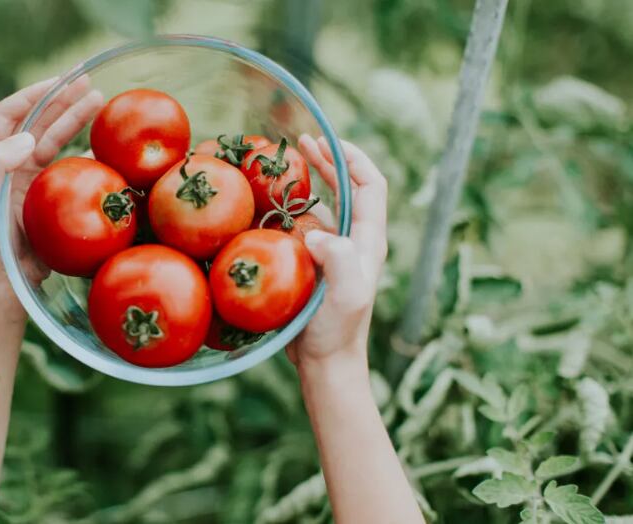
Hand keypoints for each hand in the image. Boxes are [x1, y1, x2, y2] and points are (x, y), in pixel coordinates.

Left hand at [0, 76, 103, 318]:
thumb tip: (26, 136)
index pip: (8, 114)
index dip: (34, 94)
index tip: (59, 80)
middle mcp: (3, 163)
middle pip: (35, 121)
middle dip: (61, 99)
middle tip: (88, 82)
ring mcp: (25, 180)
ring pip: (53, 140)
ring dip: (75, 120)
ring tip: (99, 101)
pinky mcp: (44, 198)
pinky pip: (67, 167)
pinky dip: (85, 153)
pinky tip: (103, 144)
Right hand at [287, 135, 388, 367]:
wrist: (326, 363)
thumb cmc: (336, 331)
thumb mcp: (345, 294)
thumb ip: (339, 260)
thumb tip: (317, 232)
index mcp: (368, 240)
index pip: (371, 185)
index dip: (353, 158)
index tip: (326, 141)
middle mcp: (355, 241)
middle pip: (348, 188)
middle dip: (327, 161)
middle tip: (299, 142)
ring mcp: (335, 253)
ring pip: (325, 206)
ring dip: (308, 183)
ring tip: (281, 168)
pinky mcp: (315, 266)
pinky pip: (304, 228)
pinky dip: (289, 210)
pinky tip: (267, 208)